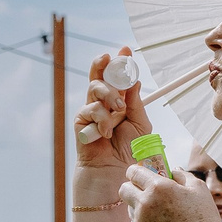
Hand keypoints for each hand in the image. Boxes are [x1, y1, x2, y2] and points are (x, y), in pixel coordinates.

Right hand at [75, 52, 152, 170]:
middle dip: (104, 63)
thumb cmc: (129, 151)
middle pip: (99, 75)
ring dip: (109, 95)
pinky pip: (90, 108)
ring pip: (95, 88)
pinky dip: (101, 119)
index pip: (118, 77)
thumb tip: (134, 82)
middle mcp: (104, 102)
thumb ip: (136, 103)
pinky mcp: (81, 121)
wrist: (114, 171)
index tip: (125, 50)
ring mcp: (91, 110)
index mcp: (119, 100)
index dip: (120, 62)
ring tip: (119, 110)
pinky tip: (106, 133)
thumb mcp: (140, 124)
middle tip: (110, 58)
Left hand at [117, 162, 221, 221]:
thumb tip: (172, 169)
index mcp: (158, 186)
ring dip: (138, 205)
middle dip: (132, 186)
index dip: (135, 171)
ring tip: (158, 211)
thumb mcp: (198, 188)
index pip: (133, 172)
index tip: (140, 174)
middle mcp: (144, 202)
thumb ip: (182, 175)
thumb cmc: (203, 216)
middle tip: (144, 190)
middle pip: (124, 188)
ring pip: (129, 207)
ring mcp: (139, 220)